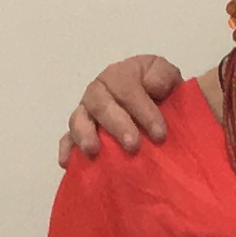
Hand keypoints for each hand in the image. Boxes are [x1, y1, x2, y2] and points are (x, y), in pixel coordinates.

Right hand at [60, 56, 188, 163]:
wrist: (157, 105)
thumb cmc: (162, 92)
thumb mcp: (169, 77)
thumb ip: (163, 75)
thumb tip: (152, 86)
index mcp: (121, 74)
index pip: (127, 88)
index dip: (143, 111)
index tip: (160, 134)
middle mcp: (100, 90)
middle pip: (101, 104)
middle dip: (117, 125)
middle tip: (133, 145)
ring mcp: (87, 111)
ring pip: (79, 119)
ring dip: (85, 135)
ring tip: (93, 151)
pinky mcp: (79, 132)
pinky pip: (67, 138)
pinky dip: (66, 149)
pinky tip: (67, 162)